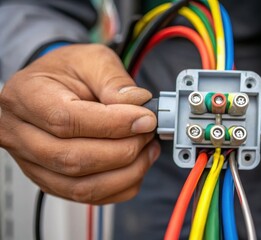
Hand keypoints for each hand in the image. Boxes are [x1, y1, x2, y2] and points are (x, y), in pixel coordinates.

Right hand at [0, 44, 159, 204]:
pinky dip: (120, 187)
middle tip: (149, 132)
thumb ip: (114, 81)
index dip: (113, 124)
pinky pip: (87, 197)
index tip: (145, 119)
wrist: (53, 86)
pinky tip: (137, 166)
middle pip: (74, 160)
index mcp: (26, 97)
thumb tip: (139, 105)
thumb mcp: (92, 60)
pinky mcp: (51, 180)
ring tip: (147, 149)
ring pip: (82, 187)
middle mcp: (21, 135)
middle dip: (124, 150)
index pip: (66, 120)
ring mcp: (33, 163)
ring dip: (126, 173)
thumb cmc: (68, 71)